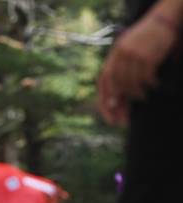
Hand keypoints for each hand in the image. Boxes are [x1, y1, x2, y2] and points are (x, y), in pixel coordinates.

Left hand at [98, 11, 180, 125]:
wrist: (160, 22)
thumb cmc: (143, 42)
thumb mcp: (127, 55)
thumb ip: (120, 74)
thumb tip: (114, 102)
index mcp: (112, 56)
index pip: (103, 82)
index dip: (104, 101)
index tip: (109, 117)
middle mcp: (120, 55)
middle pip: (116, 86)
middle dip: (119, 104)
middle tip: (124, 118)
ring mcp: (133, 55)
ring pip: (131, 83)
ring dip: (136, 94)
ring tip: (142, 97)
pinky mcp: (147, 56)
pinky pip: (146, 77)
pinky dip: (149, 84)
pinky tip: (153, 85)